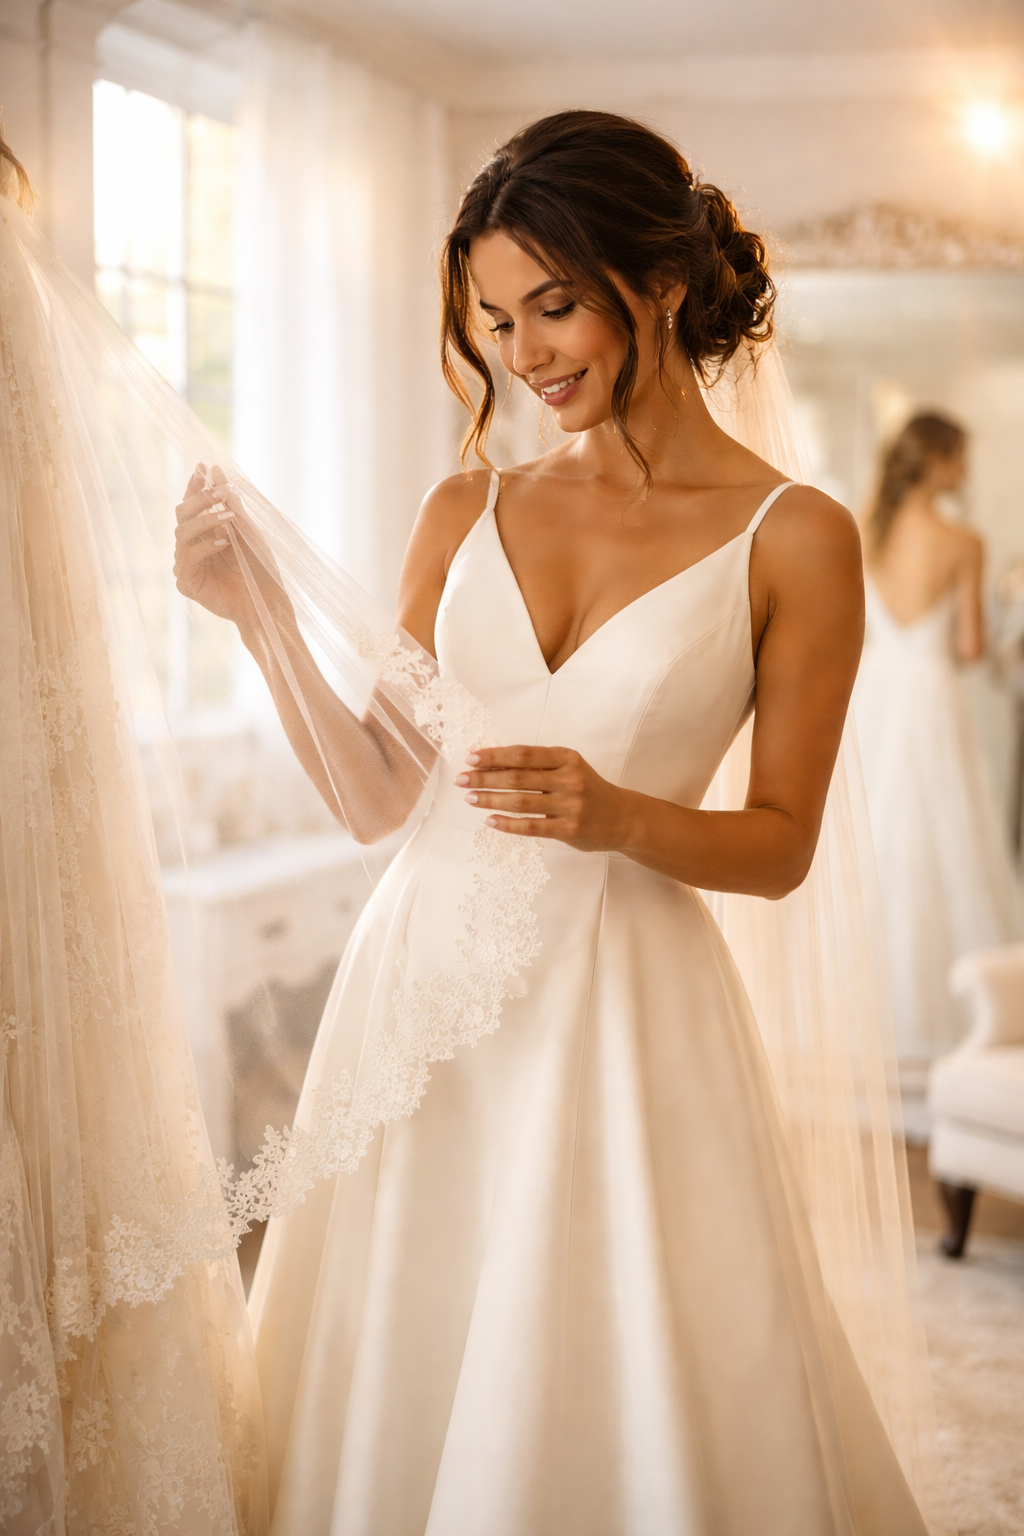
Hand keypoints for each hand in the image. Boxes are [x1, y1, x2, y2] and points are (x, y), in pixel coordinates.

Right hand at [174, 463, 289, 633]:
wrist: (267, 602)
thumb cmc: (260, 568)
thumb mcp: (248, 530)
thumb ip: (232, 504)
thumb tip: (217, 471)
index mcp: (204, 532)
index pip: (193, 504)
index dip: (195, 485)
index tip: (203, 467)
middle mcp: (191, 546)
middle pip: (182, 514)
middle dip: (200, 499)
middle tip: (219, 491)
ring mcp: (186, 564)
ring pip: (182, 533)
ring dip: (206, 520)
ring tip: (228, 517)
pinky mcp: (186, 583)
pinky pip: (187, 558)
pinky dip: (205, 546)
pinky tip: (224, 541)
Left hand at [455, 745, 635, 851]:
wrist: (622, 818)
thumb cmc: (588, 790)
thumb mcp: (569, 768)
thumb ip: (538, 765)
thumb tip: (492, 763)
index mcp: (567, 758)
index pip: (524, 754)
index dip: (495, 755)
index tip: (471, 758)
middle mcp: (570, 779)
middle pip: (518, 777)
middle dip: (485, 777)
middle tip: (462, 780)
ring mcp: (571, 806)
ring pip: (522, 801)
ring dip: (491, 799)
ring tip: (470, 798)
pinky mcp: (569, 830)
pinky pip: (532, 827)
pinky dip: (508, 824)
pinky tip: (490, 820)